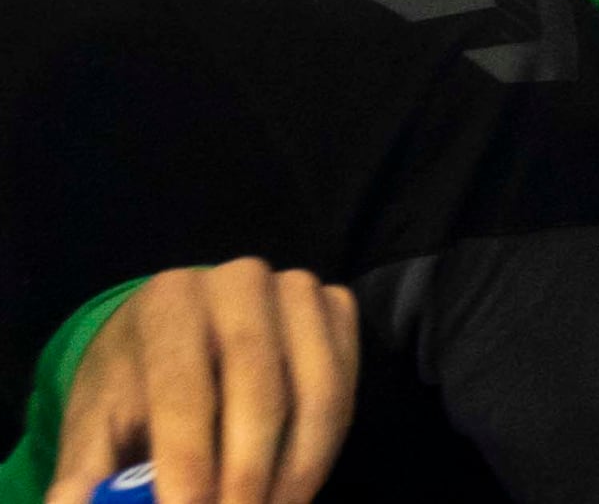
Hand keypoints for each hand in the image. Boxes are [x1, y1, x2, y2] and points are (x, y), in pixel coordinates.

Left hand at [44, 263, 358, 503]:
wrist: (174, 330)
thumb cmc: (131, 384)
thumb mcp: (94, 425)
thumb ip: (85, 472)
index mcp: (168, 302)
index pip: (184, 383)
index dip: (189, 455)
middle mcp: (239, 282)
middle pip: (259, 383)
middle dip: (249, 469)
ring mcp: (297, 290)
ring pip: (317, 387)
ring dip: (298, 468)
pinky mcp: (336, 307)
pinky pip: (346, 385)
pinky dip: (326, 447)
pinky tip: (295, 487)